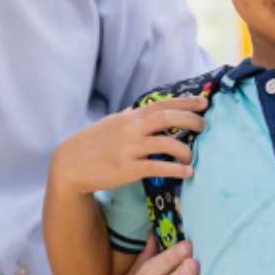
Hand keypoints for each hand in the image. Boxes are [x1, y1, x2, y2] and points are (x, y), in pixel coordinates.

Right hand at [50, 96, 206, 195]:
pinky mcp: (127, 169)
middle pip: (167, 119)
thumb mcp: (112, 123)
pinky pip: (157, 167)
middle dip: (190, 119)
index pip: (162, 104)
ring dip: (184, 149)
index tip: (204, 101)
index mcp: (129, 117)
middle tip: (204, 125)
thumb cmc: (93, 143)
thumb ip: (132, 116)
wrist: (70, 163)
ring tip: (192, 155)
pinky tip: (187, 172)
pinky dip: (175, 169)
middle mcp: (131, 129)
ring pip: (165, 144)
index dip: (184, 102)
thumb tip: (148, 108)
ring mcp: (129, 149)